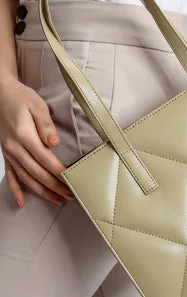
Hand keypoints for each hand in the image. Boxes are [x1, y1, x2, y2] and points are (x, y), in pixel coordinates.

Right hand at [0, 75, 73, 207]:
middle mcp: (14, 147)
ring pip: (25, 178)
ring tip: (57, 199)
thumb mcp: (37, 106)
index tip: (70, 180)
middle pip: (36, 172)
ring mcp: (9, 152)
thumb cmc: (22, 98)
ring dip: (41, 191)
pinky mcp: (6, 154)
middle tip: (70, 194)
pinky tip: (22, 202)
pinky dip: (15, 190)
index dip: (58, 172)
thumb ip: (46, 125)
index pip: (45, 159)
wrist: (2, 94)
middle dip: (54, 186)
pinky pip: (10, 175)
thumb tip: (54, 142)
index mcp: (24, 135)